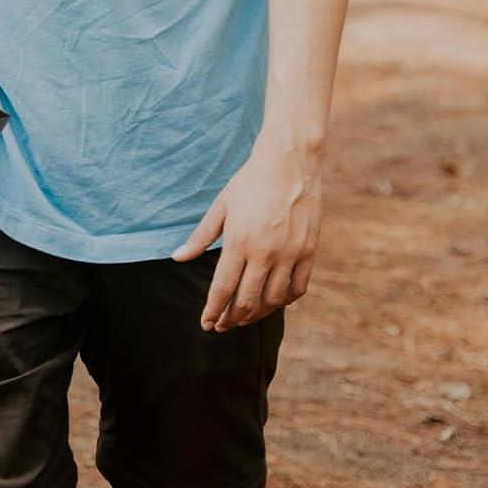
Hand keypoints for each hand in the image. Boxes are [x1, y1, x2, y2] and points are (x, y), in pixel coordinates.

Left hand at [172, 131, 321, 328]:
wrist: (289, 161)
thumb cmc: (250, 181)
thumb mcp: (221, 206)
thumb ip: (201, 236)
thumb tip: (178, 257)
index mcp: (239, 241)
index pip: (223, 289)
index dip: (213, 311)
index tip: (206, 324)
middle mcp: (265, 253)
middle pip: (247, 301)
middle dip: (232, 319)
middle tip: (223, 326)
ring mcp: (290, 254)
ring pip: (273, 300)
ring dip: (257, 314)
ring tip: (244, 316)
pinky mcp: (309, 252)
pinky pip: (297, 288)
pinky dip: (284, 301)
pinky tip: (273, 302)